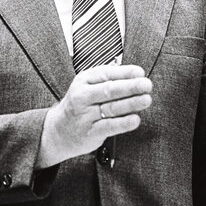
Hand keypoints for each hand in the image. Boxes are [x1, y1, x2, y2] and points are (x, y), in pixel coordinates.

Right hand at [36, 64, 152, 168]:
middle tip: (147, 85)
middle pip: (109, 90)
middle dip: (131, 86)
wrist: (58, 131)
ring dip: (132, 103)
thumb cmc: (79, 105)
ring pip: (111, 108)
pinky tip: (135, 119)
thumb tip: (134, 74)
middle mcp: (82, 96)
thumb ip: (107, 79)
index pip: (106, 74)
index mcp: (83, 80)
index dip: (125, 73)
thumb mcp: (87, 86)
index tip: (140, 73)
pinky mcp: (90, 132)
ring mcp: (85, 115)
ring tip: (146, 99)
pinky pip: (110, 126)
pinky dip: (124, 123)